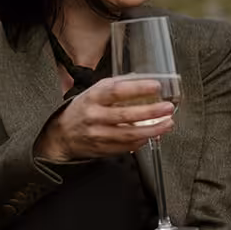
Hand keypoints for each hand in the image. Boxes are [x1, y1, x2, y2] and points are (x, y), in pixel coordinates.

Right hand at [35, 77, 174, 161]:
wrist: (62, 134)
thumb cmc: (83, 109)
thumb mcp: (94, 91)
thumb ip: (117, 85)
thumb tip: (142, 80)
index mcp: (93, 97)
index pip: (116, 91)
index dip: (137, 88)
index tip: (156, 86)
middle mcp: (94, 116)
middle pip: (125, 115)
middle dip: (150, 112)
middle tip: (167, 108)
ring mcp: (98, 134)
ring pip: (128, 135)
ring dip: (152, 130)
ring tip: (167, 124)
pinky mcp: (103, 149)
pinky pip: (126, 147)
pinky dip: (142, 141)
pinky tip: (153, 135)